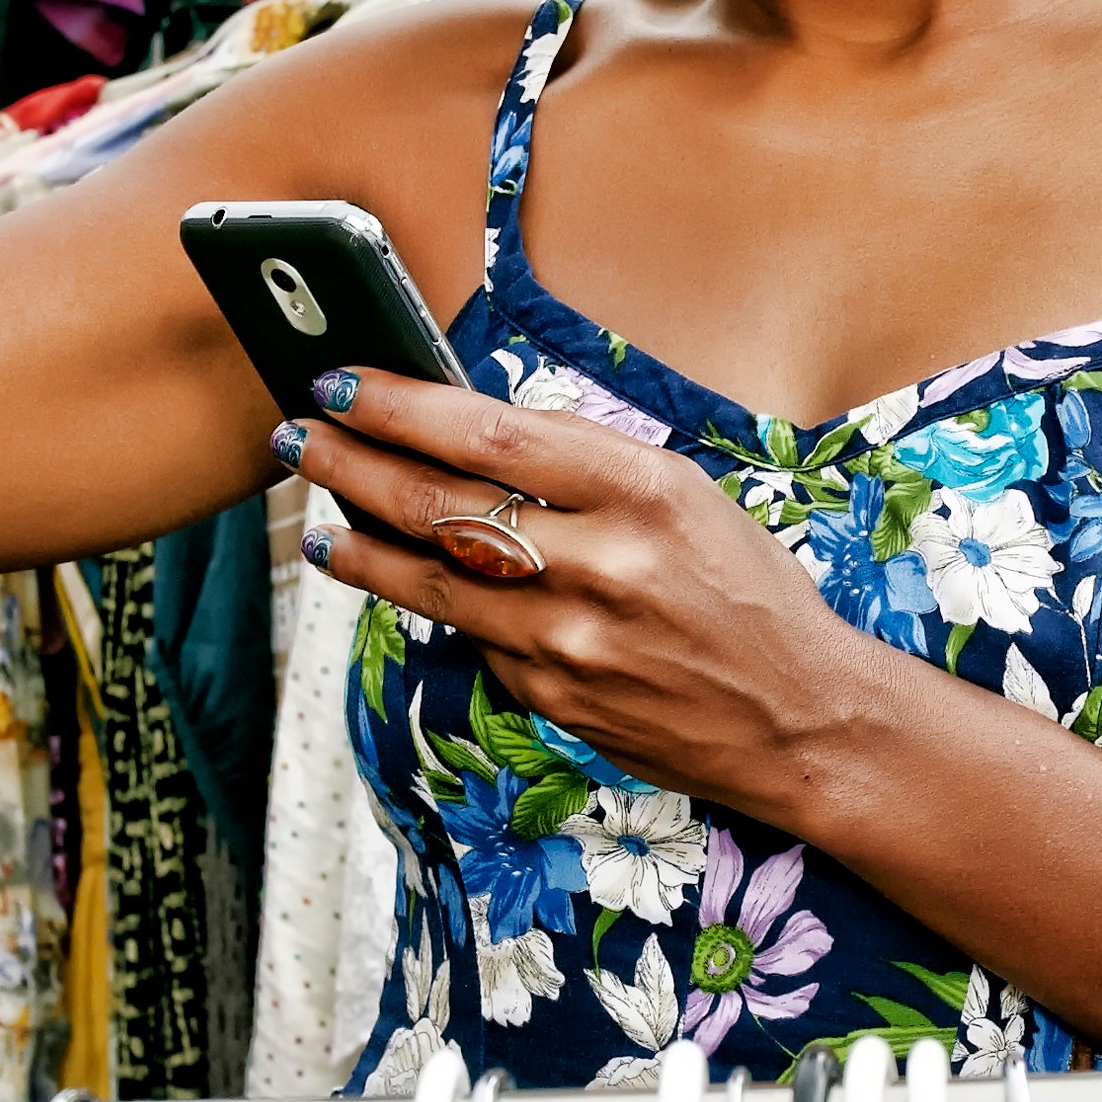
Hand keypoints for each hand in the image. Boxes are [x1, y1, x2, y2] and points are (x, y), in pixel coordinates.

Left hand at [280, 370, 885, 816]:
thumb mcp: (688, 498)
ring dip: (362, 546)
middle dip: (353, 465)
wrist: (801, 719)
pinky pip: (474, 638)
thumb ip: (584, 467)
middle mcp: (602, 563)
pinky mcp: (553, 697)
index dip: (398, 405)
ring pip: (433, 581)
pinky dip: (437, 605)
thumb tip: (467, 431)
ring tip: (322, 520)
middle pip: (439, 504)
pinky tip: (406, 584)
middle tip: (300, 437)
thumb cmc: (748, 593)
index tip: (342, 382)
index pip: (487, 432)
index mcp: (644, 490)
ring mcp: (570, 640)